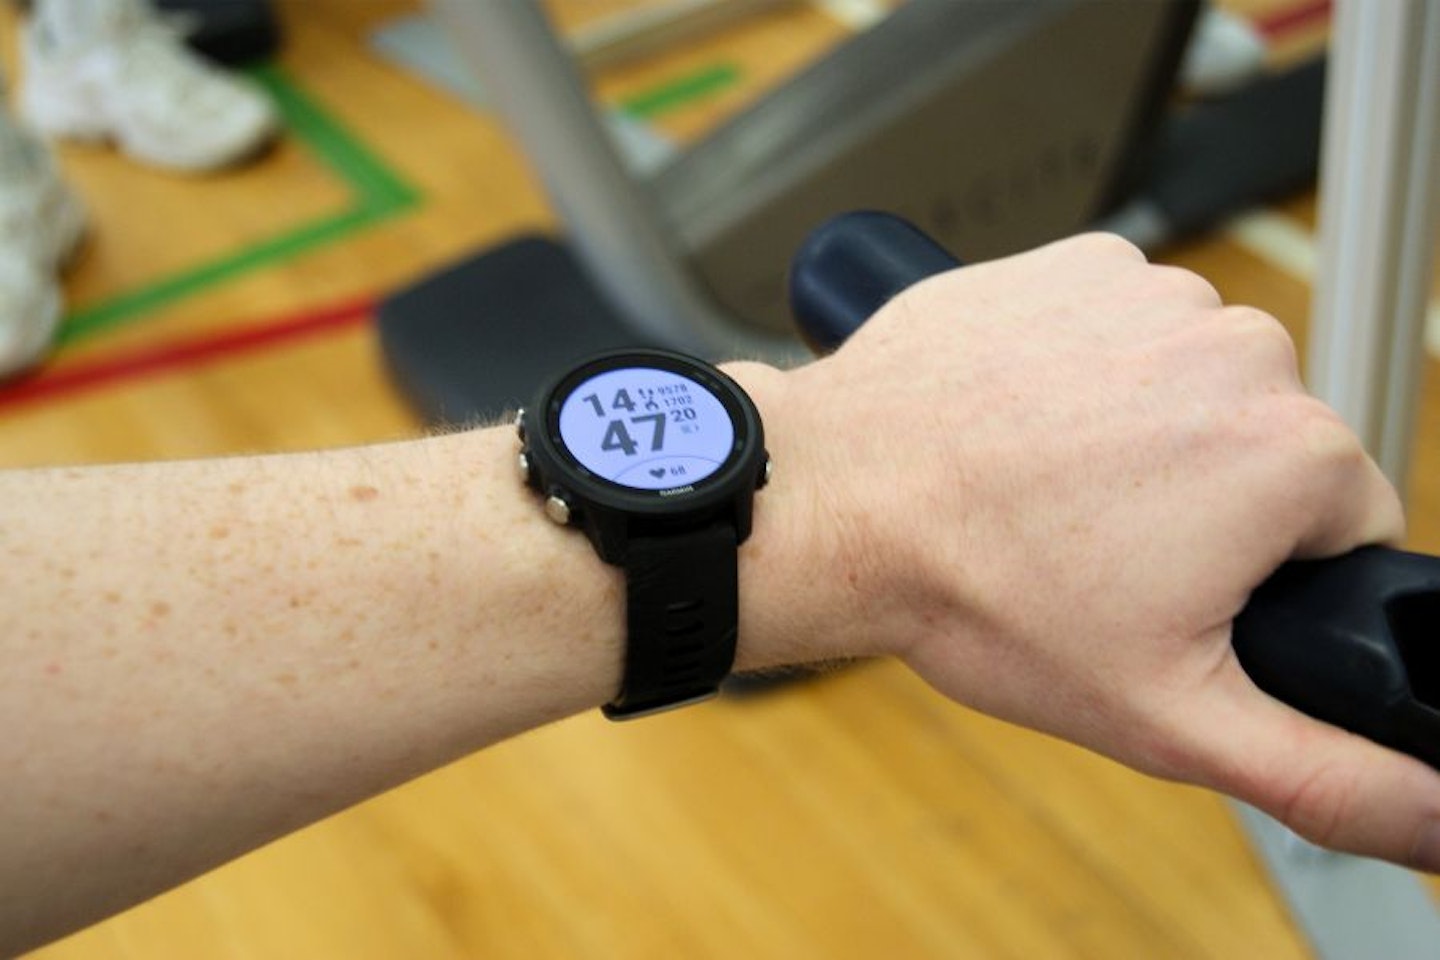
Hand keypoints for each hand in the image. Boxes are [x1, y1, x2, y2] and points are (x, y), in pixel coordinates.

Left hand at [729, 233, 1439, 871]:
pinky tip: (1024, 419)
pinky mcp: (1079, 263)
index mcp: (1292, 449)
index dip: (1263, 577)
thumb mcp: (1170, 716)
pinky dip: (1086, 369)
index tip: (1174, 592)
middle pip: (1269, 449)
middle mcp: (1240, 347)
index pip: (1347, 525)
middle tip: (1098, 549)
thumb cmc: (981, 595)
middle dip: (1206, 504)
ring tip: (1050, 488)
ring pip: (1194, 386)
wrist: (839, 500)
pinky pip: (1123, 328)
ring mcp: (1153, 292)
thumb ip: (1329, 772)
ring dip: (1143, 431)